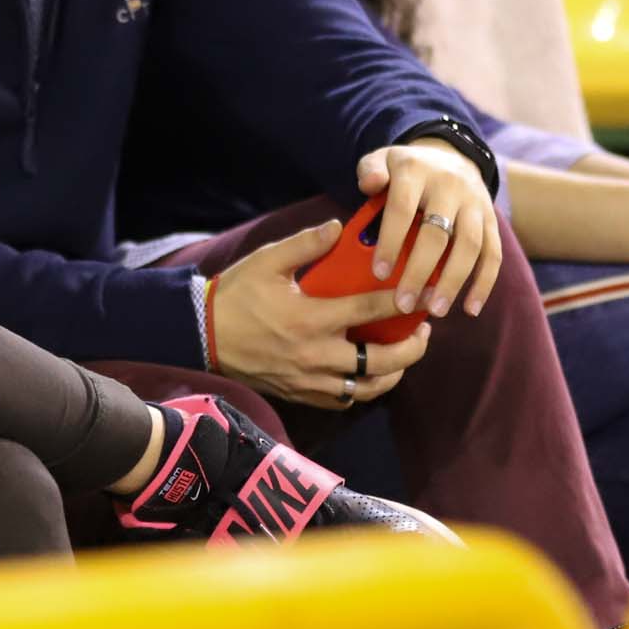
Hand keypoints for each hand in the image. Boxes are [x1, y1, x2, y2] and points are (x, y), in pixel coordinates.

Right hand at [208, 219, 431, 410]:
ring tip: (403, 356)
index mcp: (311, 318)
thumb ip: (305, 244)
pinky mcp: (300, 393)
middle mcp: (317, 354)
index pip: (370, 310)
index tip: (427, 293)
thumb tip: (339, 227)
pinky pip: (344, 401)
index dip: (403, 302)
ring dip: (393, 374)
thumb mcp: (266, 262)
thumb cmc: (235, 295)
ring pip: (367, 388)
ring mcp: (310, 380)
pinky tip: (368, 374)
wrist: (200, 334)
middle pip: (381, 362)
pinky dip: (363, 390)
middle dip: (412, 349)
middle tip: (424, 332)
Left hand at [361, 140, 504, 319]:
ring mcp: (475, 203)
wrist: (452, 156)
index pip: (402, 209)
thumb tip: (370, 184)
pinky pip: (494, 254)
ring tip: (436, 310)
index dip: (391, 241)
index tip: (378, 273)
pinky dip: (484, 283)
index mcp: (416, 171)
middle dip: (420, 272)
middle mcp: (450, 185)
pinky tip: (471, 309)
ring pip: (470, 246)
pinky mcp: (491, 219)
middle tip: (403, 303)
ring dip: (454, 281)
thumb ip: (369, 169)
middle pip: (438, 233)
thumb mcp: (382, 159)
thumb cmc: (406, 169)